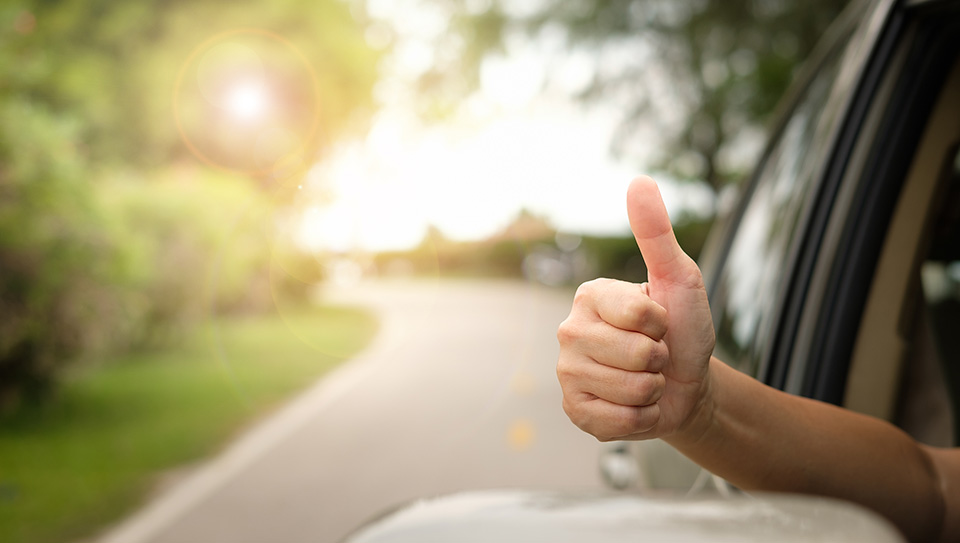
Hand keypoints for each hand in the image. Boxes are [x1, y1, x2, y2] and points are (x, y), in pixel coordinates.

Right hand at [556, 176, 714, 440]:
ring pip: (629, 390)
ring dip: (652, 390)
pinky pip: (617, 422)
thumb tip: (639, 181)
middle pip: (635, 356)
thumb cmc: (682, 327)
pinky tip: (635, 405)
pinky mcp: (574, 410)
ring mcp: (567, 373)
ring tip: (646, 379)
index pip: (638, 315)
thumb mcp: (678, 278)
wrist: (687, 383)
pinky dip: (640, 419)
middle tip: (655, 355)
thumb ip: (656, 233)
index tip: (660, 322)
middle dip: (660, 360)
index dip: (663, 323)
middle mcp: (568, 332)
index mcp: (589, 296)